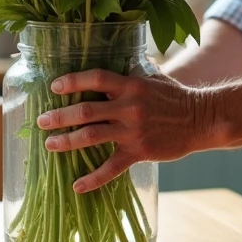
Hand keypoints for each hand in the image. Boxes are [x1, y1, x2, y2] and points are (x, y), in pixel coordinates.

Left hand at [37, 69, 213, 192]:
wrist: (200, 119)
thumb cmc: (173, 95)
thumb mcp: (153, 75)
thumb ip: (130, 69)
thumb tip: (111, 56)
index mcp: (131, 85)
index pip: (96, 78)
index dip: (73, 81)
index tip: (55, 86)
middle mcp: (130, 107)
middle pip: (87, 110)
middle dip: (60, 116)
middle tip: (42, 120)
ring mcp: (133, 130)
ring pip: (92, 136)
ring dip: (67, 142)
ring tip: (50, 144)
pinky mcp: (139, 151)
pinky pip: (112, 168)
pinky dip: (93, 179)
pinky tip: (76, 185)